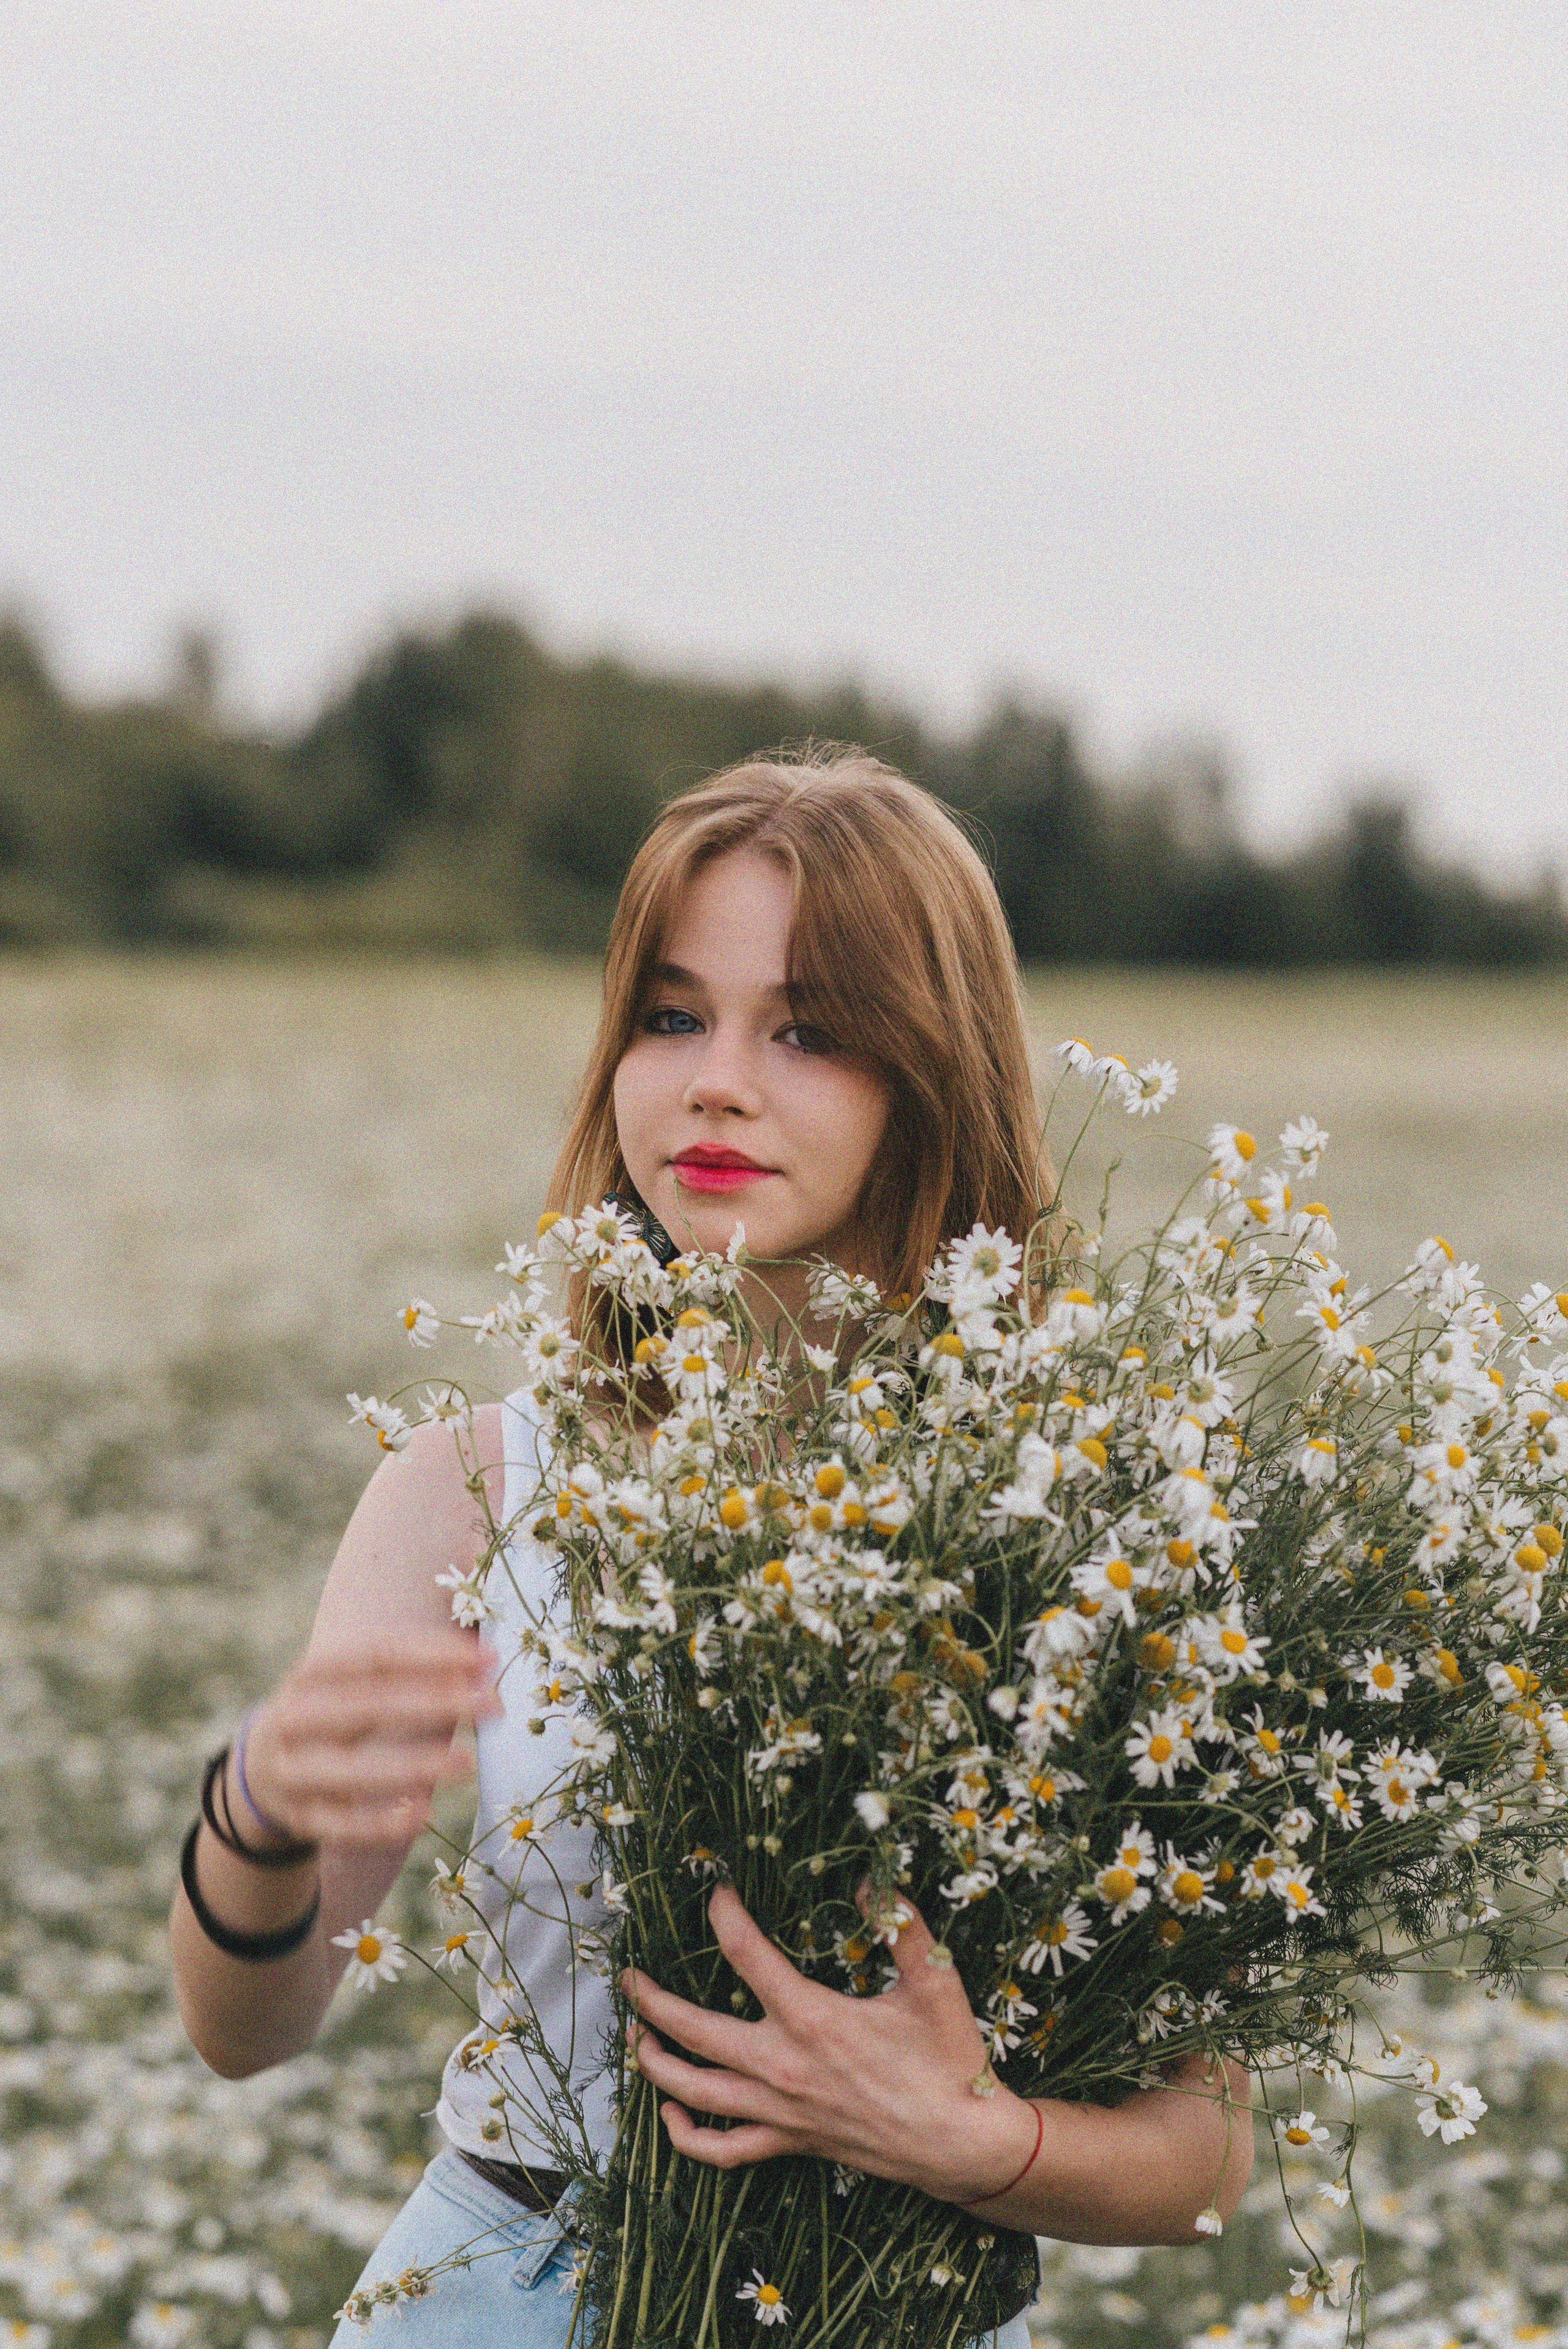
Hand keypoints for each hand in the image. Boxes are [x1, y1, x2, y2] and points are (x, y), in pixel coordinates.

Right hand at [240, 1631, 502, 1846]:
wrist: (260, 1772)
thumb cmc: (329, 1716)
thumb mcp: (348, 1685)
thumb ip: (405, 1669)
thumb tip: (480, 1649)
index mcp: (311, 1674)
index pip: (375, 1656)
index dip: (432, 1655)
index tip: (487, 1659)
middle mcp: (294, 1718)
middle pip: (368, 1707)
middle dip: (435, 1703)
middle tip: (494, 1705)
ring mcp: (290, 1771)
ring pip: (352, 1770)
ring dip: (412, 1766)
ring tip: (466, 1762)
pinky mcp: (297, 1818)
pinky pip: (340, 1826)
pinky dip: (380, 1825)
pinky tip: (423, 1816)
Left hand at [621, 1883, 1038, 2203]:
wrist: (961, 2144)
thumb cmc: (948, 2059)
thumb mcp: (933, 1981)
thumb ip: (903, 1925)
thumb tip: (872, 1880)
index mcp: (811, 2016)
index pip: (745, 1954)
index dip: (724, 1916)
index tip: (715, 1891)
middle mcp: (782, 2064)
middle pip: (692, 2030)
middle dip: (651, 2000)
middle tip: (628, 1976)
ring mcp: (780, 2109)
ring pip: (694, 2090)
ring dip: (654, 2061)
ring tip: (635, 2035)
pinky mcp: (789, 2143)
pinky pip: (722, 2149)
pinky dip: (685, 2135)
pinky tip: (670, 2113)